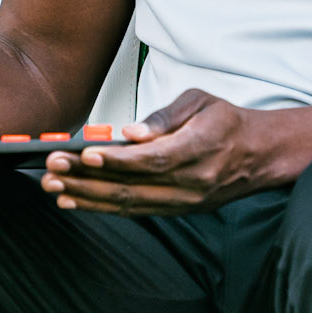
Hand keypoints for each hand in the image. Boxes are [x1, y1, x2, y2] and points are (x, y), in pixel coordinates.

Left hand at [40, 88, 277, 214]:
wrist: (258, 155)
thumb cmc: (226, 123)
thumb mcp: (200, 101)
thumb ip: (165, 116)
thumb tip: (131, 132)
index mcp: (200, 148)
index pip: (153, 159)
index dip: (117, 160)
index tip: (84, 154)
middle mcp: (193, 181)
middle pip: (133, 185)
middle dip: (87, 179)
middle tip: (53, 170)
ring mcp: (185, 200)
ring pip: (129, 203)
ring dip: (87, 197)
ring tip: (54, 187)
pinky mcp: (177, 210)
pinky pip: (135, 210)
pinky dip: (102, 207)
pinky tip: (75, 200)